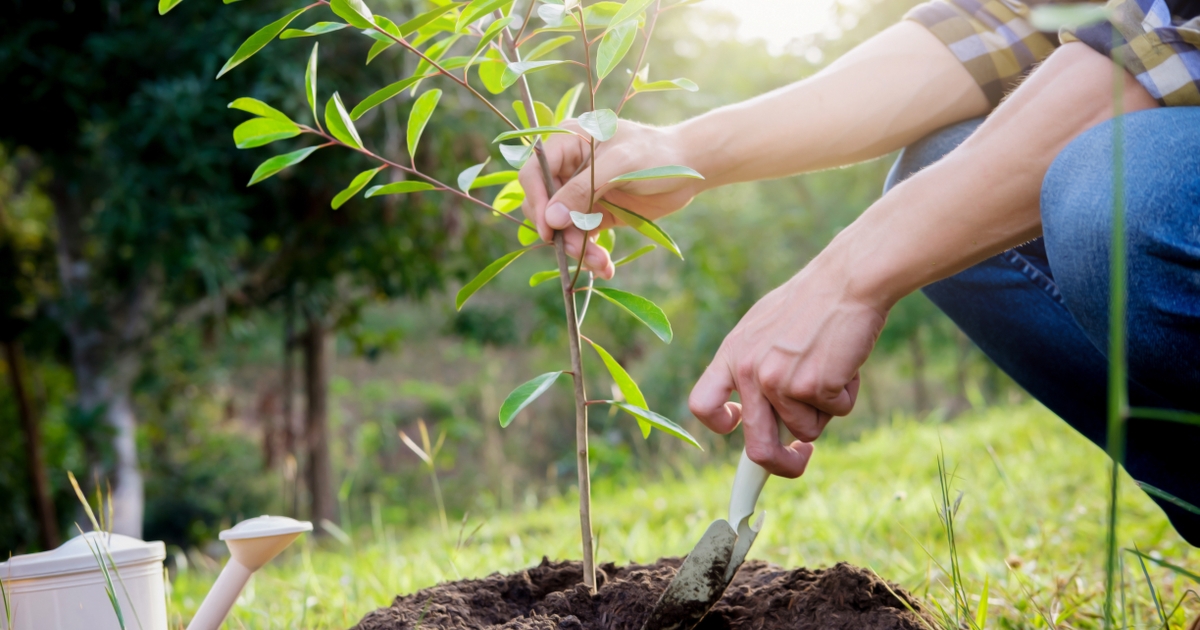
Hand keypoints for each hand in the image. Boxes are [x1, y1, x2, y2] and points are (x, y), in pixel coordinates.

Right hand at [518, 119, 702, 278]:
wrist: (690, 169)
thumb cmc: (656, 155)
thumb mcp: (620, 165)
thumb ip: (583, 189)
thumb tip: (551, 218)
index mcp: (568, 143)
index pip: (535, 172)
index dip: (537, 200)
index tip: (548, 229)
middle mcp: (569, 169)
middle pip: (544, 205)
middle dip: (560, 231)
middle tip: (577, 250)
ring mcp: (581, 193)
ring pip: (563, 227)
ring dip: (577, 248)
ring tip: (601, 264)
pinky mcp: (595, 214)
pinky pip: (582, 237)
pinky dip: (590, 254)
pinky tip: (605, 267)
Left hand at [687, 258, 886, 476]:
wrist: (847, 280)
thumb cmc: (812, 303)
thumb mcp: (764, 328)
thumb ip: (754, 366)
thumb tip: (757, 413)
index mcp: (732, 355)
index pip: (702, 405)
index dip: (719, 425)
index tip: (739, 427)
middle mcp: (750, 372)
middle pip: (757, 446)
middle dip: (781, 465)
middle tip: (800, 459)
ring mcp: (780, 381)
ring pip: (807, 429)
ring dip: (825, 408)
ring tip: (832, 365)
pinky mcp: (815, 386)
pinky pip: (837, 412)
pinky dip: (846, 395)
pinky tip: (846, 362)